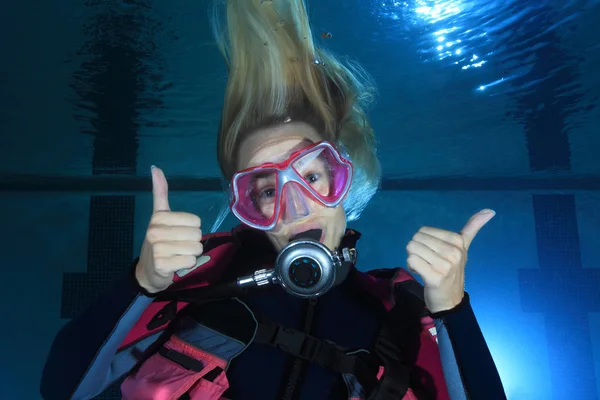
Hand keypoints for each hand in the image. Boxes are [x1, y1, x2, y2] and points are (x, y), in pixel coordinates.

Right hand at [135, 166, 203, 293]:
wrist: (148, 272)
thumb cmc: (158, 243)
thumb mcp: (159, 217)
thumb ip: (160, 193)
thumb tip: (155, 167)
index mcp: (158, 217)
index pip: (196, 221)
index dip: (191, 229)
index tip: (177, 234)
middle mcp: (155, 230)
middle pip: (197, 234)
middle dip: (192, 243)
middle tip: (178, 247)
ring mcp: (157, 248)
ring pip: (196, 248)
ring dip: (191, 254)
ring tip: (177, 256)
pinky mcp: (162, 264)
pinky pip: (190, 261)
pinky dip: (187, 265)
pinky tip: (175, 265)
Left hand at [405, 209, 495, 313]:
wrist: (451, 301)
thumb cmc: (453, 271)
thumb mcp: (463, 247)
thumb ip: (472, 228)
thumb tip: (490, 210)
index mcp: (458, 241)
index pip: (424, 231)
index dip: (424, 242)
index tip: (435, 254)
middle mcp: (453, 252)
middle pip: (416, 239)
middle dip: (417, 250)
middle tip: (429, 262)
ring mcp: (444, 265)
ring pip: (412, 249)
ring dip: (414, 259)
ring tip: (426, 268)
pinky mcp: (434, 277)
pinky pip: (412, 261)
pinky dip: (412, 266)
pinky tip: (421, 274)